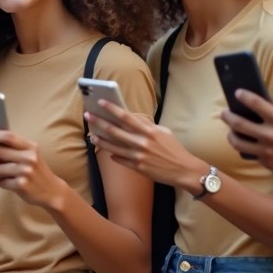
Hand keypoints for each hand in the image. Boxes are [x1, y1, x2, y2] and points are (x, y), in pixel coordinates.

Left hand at [0, 129, 66, 208]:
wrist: (51, 191)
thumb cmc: (35, 170)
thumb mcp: (29, 155)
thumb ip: (13, 147)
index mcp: (30, 146)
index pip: (8, 136)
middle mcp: (29, 157)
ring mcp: (26, 171)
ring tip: (3, 174)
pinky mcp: (22, 185)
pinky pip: (1, 182)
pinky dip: (2, 183)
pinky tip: (10, 183)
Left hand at [86, 101, 205, 190]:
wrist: (183, 170)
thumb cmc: (174, 149)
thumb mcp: (163, 132)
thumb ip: (147, 126)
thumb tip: (132, 119)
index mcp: (149, 131)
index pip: (126, 117)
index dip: (112, 109)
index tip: (100, 102)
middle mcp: (141, 143)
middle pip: (115, 131)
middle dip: (99, 122)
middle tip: (88, 116)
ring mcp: (138, 156)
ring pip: (113, 147)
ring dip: (101, 140)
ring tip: (92, 135)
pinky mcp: (137, 168)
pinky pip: (120, 160)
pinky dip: (113, 156)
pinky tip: (108, 152)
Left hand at [220, 89, 272, 180]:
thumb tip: (263, 104)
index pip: (255, 103)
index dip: (243, 96)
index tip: (237, 93)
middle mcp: (272, 135)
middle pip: (239, 124)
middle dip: (228, 116)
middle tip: (224, 113)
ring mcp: (268, 151)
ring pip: (238, 142)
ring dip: (231, 134)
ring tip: (231, 130)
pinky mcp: (268, 164)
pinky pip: (251, 154)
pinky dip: (247, 148)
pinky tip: (246, 143)